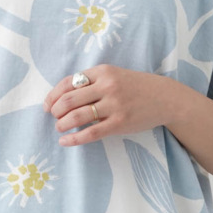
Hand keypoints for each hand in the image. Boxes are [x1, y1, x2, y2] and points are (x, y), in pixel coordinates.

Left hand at [42, 64, 165, 145]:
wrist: (165, 98)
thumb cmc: (135, 87)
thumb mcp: (114, 75)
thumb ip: (92, 82)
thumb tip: (62, 97)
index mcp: (102, 71)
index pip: (68, 82)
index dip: (53, 95)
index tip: (47, 105)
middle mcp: (107, 86)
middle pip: (69, 99)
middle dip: (55, 110)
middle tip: (54, 117)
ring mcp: (114, 105)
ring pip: (77, 116)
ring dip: (62, 124)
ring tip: (59, 128)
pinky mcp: (119, 123)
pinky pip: (90, 133)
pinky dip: (74, 138)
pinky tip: (65, 141)